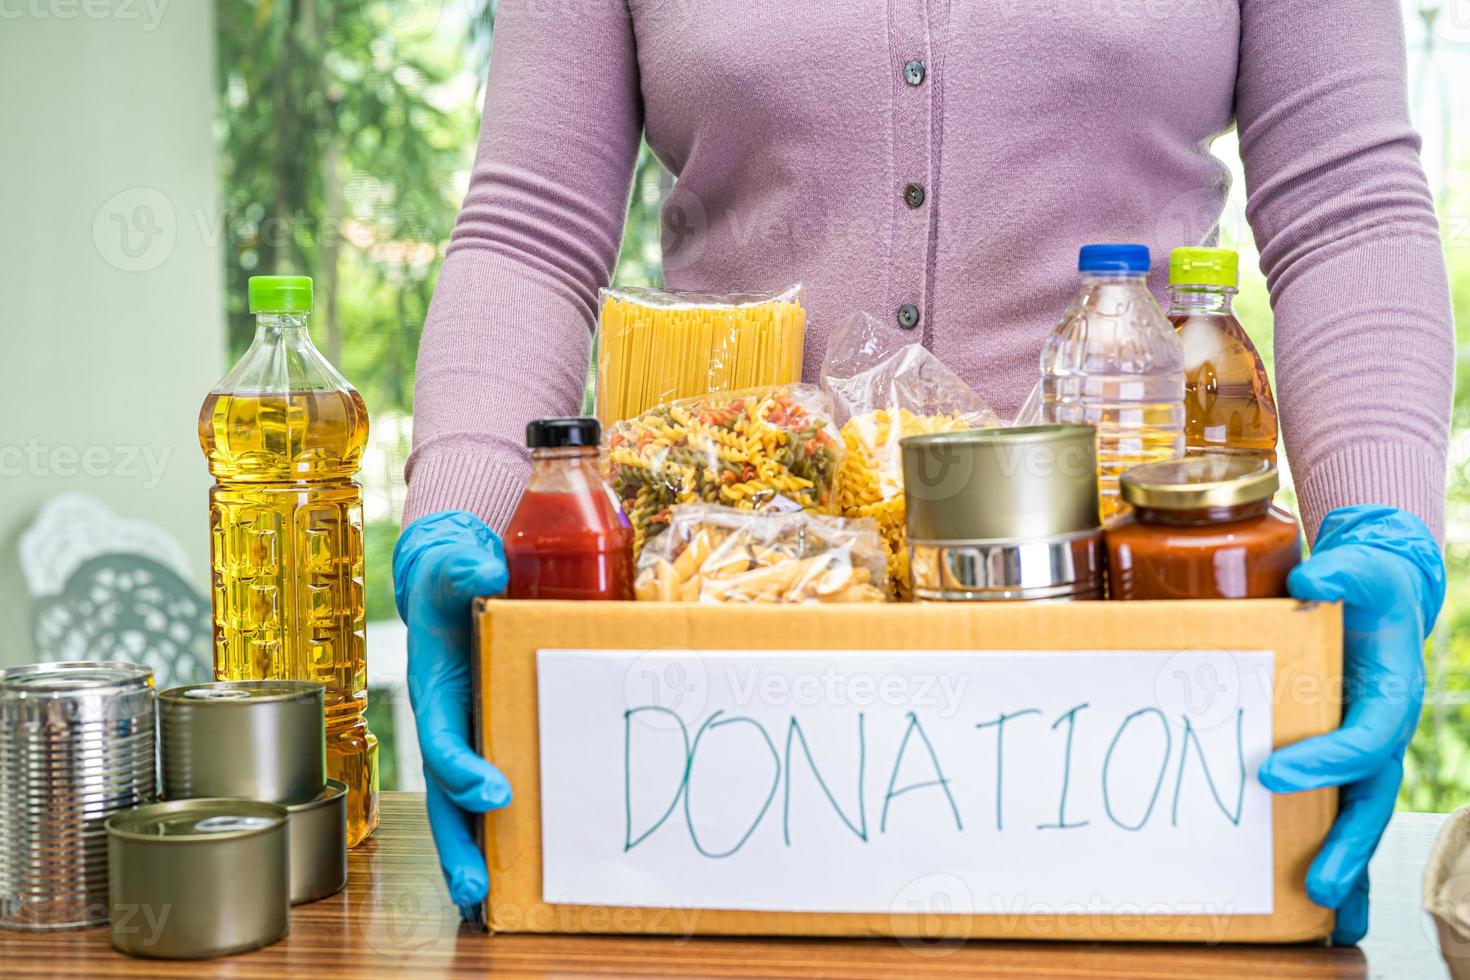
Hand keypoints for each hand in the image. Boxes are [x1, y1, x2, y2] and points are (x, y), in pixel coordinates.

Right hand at [393, 510, 512, 915]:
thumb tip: (486, 566)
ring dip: (471, 855)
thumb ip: (463, 565)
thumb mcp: (452, 568)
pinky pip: (487, 794)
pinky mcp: (487, 742)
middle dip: (457, 846)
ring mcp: (466, 740)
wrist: (450, 582)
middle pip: (444, 799)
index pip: (443, 742)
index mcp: (435, 693)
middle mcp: (446, 726)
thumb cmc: (450, 581)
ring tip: (487, 905)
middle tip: (477, 893)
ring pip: (461, 809)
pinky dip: (494, 833)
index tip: (495, 792)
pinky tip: (514, 871)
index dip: (463, 770)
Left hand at [1258, 505, 1444, 945]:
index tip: (1273, 773)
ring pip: (1355, 814)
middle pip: (1370, 799)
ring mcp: (1360, 749)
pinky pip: (1333, 805)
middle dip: (1347, 845)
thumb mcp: (1358, 568)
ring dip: (1341, 860)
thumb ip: (1338, 570)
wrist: (1372, 594)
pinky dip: (1326, 845)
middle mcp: (1381, 732)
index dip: (1326, 761)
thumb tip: (1307, 578)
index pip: (1366, 740)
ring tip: (1319, 905)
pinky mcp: (1336, 754)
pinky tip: (1308, 889)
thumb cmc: (1364, 584)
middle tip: (1319, 887)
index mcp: (1391, 696)